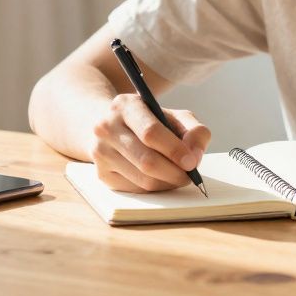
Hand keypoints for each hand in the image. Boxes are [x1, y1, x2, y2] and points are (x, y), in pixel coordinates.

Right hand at [89, 94, 210, 192]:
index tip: (192, 162)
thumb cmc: (151, 122)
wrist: (114, 127)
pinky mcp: (101, 173)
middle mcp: (106, 127)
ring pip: (142, 179)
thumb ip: (194, 130)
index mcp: (125, 105)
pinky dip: (155, 188)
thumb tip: (195, 156)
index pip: (150, 132)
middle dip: (174, 172)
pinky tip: (162, 178)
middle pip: (146, 160)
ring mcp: (100, 152)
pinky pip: (136, 190)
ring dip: (167, 182)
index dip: (174, 150)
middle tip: (190, 175)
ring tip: (179, 176)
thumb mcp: (175, 116)